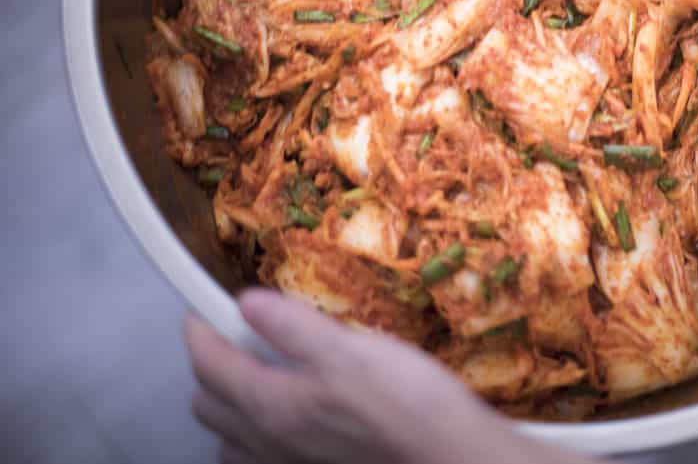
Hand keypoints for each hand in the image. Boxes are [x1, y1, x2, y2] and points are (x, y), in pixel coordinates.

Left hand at [184, 288, 592, 463]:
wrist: (446, 455)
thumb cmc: (404, 402)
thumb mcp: (350, 350)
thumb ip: (294, 326)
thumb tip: (248, 301)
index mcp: (270, 403)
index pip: (209, 364)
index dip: (200, 329)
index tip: (202, 307)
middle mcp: (267, 441)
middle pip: (208, 403)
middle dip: (210, 365)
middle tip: (235, 334)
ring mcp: (287, 463)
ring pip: (229, 439)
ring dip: (229, 405)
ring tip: (257, 376)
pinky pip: (258, 459)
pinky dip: (253, 437)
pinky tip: (284, 419)